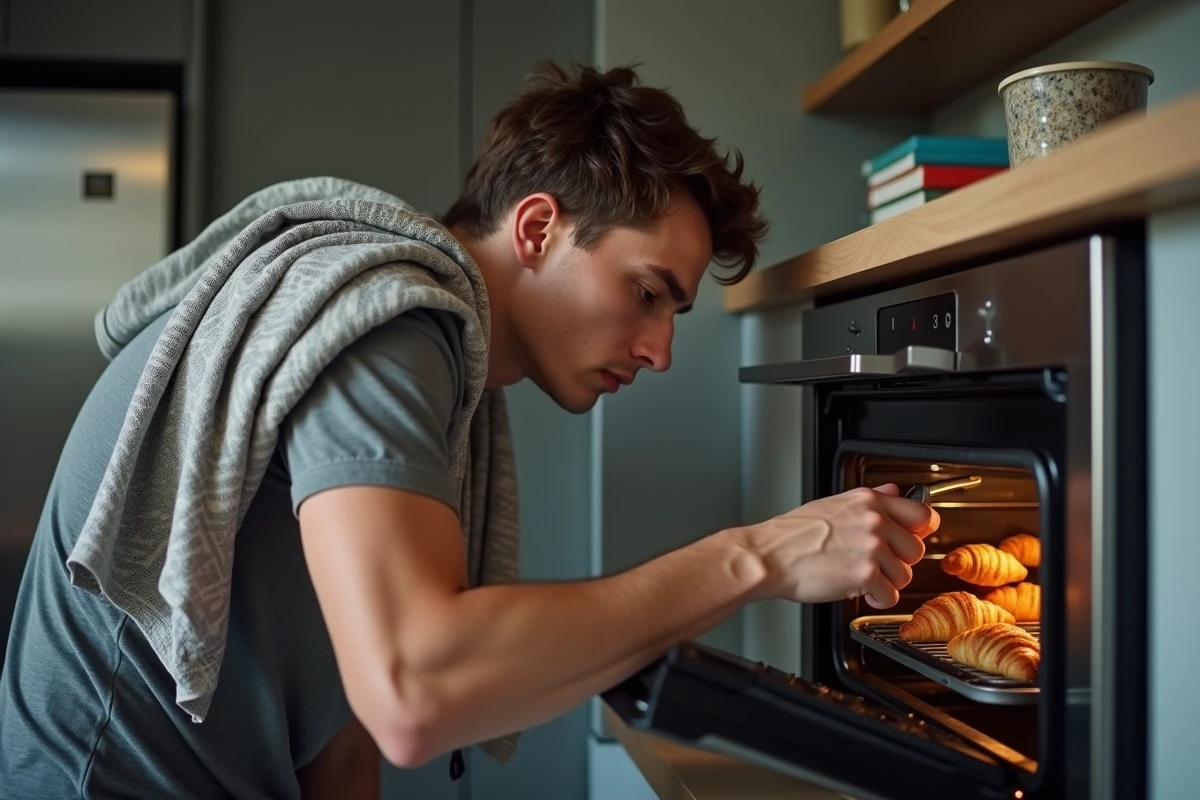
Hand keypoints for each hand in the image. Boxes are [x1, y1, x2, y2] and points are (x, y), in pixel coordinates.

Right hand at [741, 484, 939, 608]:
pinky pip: (890, 596)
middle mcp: (874, 520)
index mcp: (867, 501)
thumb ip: (870, 499)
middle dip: (897, 564)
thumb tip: (893, 491)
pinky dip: (877, 600)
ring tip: (862, 580)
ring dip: (885, 583)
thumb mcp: (833, 504)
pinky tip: (859, 593)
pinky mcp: (865, 574)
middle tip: (875, 567)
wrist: (768, 556)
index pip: (921, 513)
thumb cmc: (791, 536)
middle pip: (915, 550)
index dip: (920, 531)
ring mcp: (871, 546)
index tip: (912, 539)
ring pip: (904, 575)